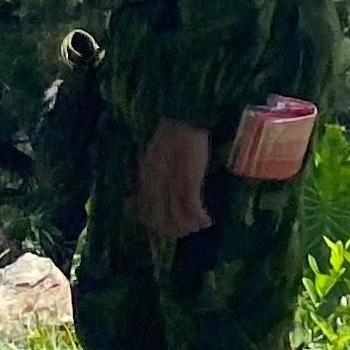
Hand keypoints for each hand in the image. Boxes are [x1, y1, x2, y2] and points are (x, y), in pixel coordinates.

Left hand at [133, 122, 211, 241]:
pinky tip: (207, 220)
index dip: (151, 224)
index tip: (164, 226)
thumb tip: (145, 192)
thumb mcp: (152, 155)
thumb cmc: (170, 133)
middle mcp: (155, 187)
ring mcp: (172, 186)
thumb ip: (150, 174)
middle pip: (158, 222)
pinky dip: (201, 219)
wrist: (183, 118)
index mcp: (145, 179)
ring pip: (176, 221)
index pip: (141, 213)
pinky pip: (193, 210)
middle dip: (171, 231)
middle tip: (184, 229)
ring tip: (198, 225)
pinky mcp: (190, 182)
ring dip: (188, 228)